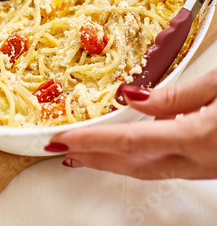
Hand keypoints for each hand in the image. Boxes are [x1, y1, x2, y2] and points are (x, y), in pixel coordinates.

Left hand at [45, 68, 216, 179]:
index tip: (61, 138)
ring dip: (112, 161)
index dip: (90, 139)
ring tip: (83, 153)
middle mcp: (198, 160)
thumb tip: (133, 97)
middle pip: (132, 164)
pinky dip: (137, 158)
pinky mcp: (209, 164)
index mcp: (197, 137)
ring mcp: (205, 167)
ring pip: (148, 169)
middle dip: (91, 157)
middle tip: (60, 149)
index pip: (129, 140)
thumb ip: (179, 94)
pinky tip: (126, 148)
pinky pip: (165, 164)